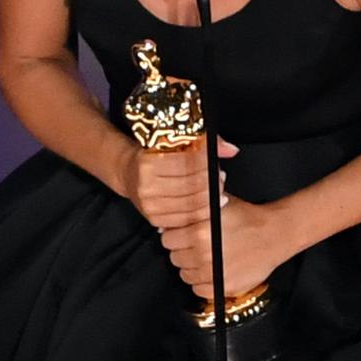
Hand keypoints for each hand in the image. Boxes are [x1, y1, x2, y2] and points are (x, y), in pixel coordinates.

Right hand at [121, 136, 238, 228]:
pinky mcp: (154, 219)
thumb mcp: (173, 142)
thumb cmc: (154, 155)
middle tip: (220, 176)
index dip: (206, 162)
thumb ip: (205, 142)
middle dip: (212, 181)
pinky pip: (186, 219)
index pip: (187, 164)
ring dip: (210, 197)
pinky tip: (208, 204)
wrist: (129, 172)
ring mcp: (149, 205)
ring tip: (216, 189)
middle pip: (192, 186)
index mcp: (148, 162)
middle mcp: (146, 185)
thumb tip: (231, 149)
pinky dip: (201, 212)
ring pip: (191, 204)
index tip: (215, 160)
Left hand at [160, 195, 279, 298]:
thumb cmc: (248, 217)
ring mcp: (214, 273)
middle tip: (194, 245)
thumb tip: (174, 212)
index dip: (174, 235)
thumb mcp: (218, 203)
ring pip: (185, 275)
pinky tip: (211, 271)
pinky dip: (203, 283)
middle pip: (175, 258)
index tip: (180, 235)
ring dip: (191, 267)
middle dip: (182, 250)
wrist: (273, 234)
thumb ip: (194, 207)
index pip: (167, 240)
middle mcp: (204, 255)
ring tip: (205, 257)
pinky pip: (200, 290)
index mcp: (199, 233)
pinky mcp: (224, 287)